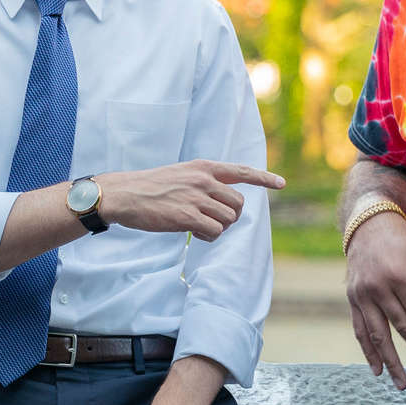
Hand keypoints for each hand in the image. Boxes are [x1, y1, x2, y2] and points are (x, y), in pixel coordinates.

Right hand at [94, 160, 284, 240]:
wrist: (124, 194)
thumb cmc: (151, 187)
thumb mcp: (181, 174)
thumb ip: (204, 182)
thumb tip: (225, 202)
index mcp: (203, 167)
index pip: (241, 170)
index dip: (263, 178)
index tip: (281, 183)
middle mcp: (203, 180)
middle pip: (239, 204)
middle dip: (232, 217)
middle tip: (214, 221)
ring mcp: (196, 198)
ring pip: (228, 220)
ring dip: (219, 229)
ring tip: (200, 228)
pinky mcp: (187, 216)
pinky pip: (215, 231)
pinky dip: (209, 236)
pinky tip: (196, 234)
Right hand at [344, 206, 405, 388]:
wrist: (368, 224)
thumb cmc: (404, 241)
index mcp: (400, 276)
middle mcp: (379, 288)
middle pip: (402, 328)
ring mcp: (362, 295)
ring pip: (378, 335)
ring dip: (391, 361)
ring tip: (401, 383)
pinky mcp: (352, 299)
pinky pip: (360, 329)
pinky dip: (368, 351)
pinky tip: (377, 369)